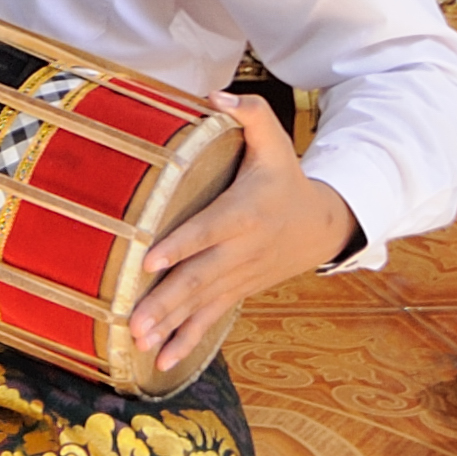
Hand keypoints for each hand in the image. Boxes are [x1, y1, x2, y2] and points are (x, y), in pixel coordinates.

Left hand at [131, 94, 355, 374]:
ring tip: (139, 343)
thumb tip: (215, 93)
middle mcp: (241, 250)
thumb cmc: (285, 175)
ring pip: (201, 305)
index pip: (206, 230)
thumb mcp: (276, 140)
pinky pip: (210, 320)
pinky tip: (160, 362)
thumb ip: (249, 112)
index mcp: (243, 213)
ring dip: (170, 326)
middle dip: (166, 301)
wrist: (323, 224)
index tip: (148, 260)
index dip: (180, 245)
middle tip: (134, 320)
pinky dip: (186, 341)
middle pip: (199, 278)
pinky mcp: (237, 291)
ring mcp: (239, 276)